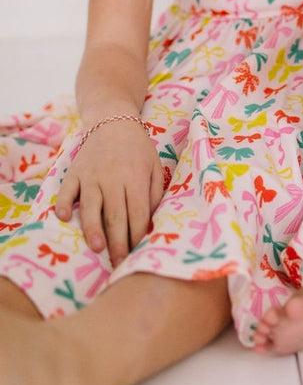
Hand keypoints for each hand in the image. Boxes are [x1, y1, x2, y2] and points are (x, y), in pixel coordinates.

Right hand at [55, 118, 164, 266]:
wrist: (113, 120)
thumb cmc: (138, 148)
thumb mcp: (155, 166)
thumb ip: (156, 192)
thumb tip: (151, 221)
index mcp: (136, 178)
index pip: (138, 213)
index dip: (137, 236)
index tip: (137, 254)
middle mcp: (113, 178)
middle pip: (116, 215)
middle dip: (118, 242)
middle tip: (118, 263)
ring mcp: (91, 175)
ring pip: (91, 206)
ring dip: (93, 228)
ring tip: (97, 247)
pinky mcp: (74, 172)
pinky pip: (66, 190)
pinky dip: (64, 204)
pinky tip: (65, 218)